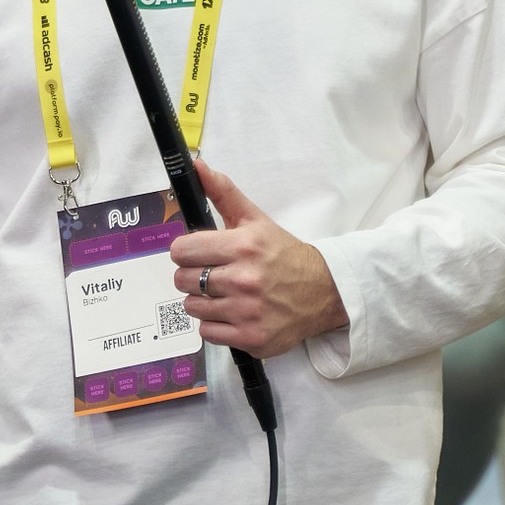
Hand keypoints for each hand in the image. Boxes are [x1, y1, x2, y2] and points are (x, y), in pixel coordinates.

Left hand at [170, 160, 347, 359]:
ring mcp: (247, 312)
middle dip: (193, 275)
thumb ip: (223, 192)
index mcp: (243, 246)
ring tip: (224, 294)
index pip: (182, 250)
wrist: (323, 292)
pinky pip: (206, 333)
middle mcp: (244, 279)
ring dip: (203, 301)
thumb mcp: (256, 219)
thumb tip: (197, 165)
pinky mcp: (250, 338)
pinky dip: (215, 324)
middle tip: (213, 273)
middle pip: (182, 280)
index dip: (187, 251)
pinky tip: (232, 313)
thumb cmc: (283, 255)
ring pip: (191, 307)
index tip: (198, 253)